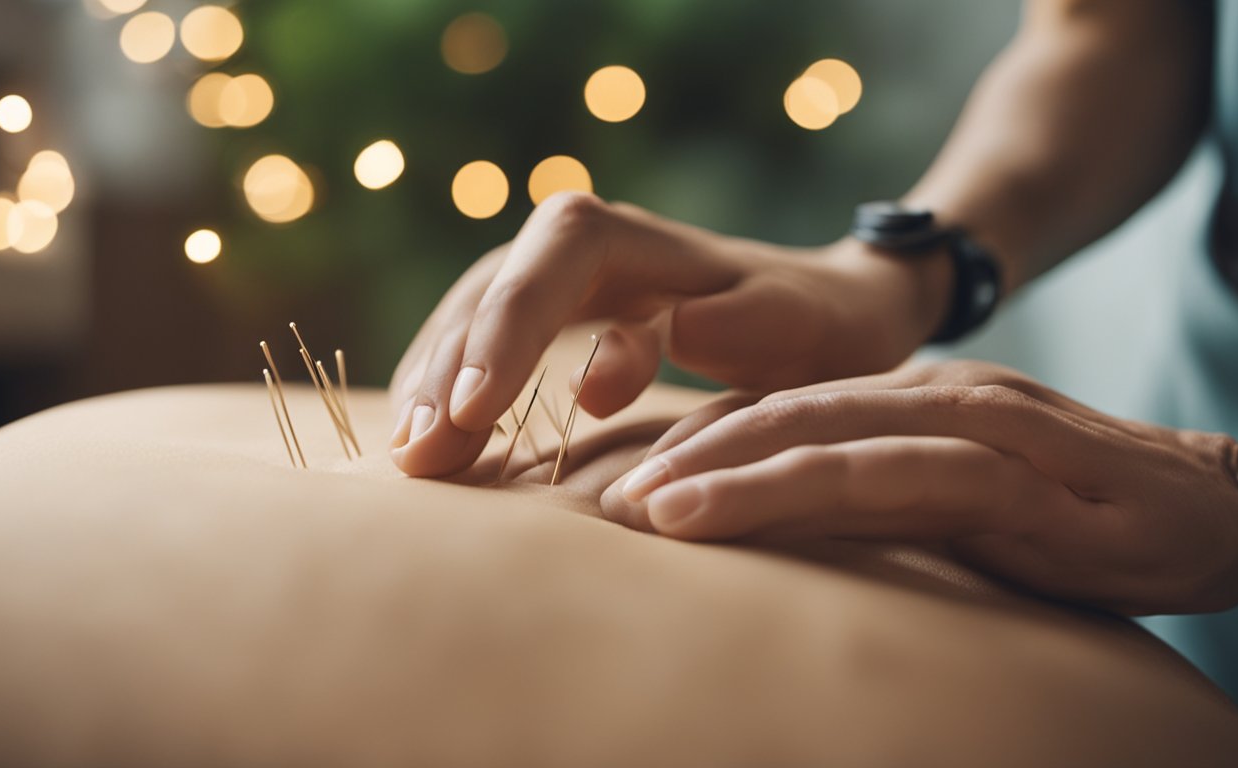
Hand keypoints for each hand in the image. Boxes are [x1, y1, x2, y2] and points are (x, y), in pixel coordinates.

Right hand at [389, 192, 950, 476]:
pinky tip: (427, 438)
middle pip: (493, 290)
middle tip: (422, 455)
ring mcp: (559, 283)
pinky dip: (451, 389)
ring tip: (410, 459)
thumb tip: (674, 332)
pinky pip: (480, 343)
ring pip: (474, 318)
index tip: (479, 406)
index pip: (552, 259)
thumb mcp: (805, 323)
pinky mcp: (551, 321)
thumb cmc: (820, 324)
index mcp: (637, 239)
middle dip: (451, 369)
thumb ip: (753, 323)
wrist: (827, 314)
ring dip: (438, 384)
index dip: (507, 327)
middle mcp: (584, 249)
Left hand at [604, 360, 1237, 615]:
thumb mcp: (948, 506)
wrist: (1211, 512)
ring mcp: (980, 428)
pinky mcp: (1026, 477)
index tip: (615, 488)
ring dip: (735, 470)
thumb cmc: (1062, 519)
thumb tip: (772, 543)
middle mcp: (929, 399)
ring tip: (650, 511)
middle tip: (602, 500)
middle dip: (687, 454)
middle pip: (784, 412)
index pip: (775, 412)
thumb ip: (870, 504)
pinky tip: (764, 509)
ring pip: (834, 433)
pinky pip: (910, 475)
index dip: (691, 445)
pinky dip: (824, 486)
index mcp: (901, 402)